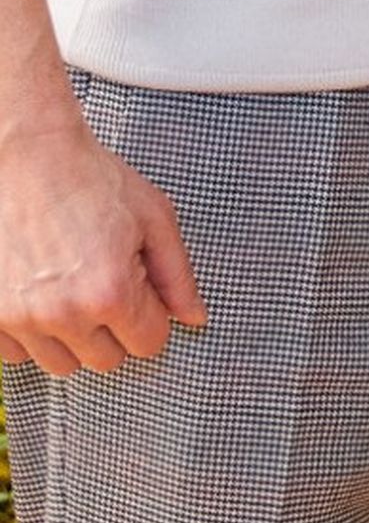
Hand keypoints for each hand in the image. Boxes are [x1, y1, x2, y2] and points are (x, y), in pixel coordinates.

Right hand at [0, 114, 205, 374]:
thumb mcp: (154, 217)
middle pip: (106, 360)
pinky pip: (19, 355)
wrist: (28, 158)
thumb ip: (178, 274)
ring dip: (75, 336)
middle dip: (117, 329)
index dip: (152, 316)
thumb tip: (195, 317)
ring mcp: (20, 319)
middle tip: (109, 284)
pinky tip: (44, 294)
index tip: (143, 291)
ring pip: (61, 364)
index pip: (149, 344)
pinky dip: (34, 333)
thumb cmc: (91, 180)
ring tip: (75, 287)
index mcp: (110, 291)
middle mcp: (63, 314)